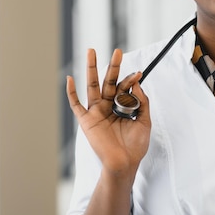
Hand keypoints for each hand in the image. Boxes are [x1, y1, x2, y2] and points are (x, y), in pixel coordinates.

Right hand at [66, 48, 150, 175]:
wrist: (125, 163)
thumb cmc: (135, 146)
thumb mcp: (145, 121)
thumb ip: (142, 102)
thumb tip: (136, 83)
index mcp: (122, 106)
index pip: (125, 87)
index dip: (131, 80)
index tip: (139, 74)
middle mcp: (108, 106)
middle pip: (109, 81)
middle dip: (113, 66)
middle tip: (118, 51)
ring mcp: (96, 112)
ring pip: (92, 86)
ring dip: (92, 68)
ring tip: (92, 51)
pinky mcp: (86, 120)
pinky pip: (76, 105)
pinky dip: (71, 92)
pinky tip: (69, 78)